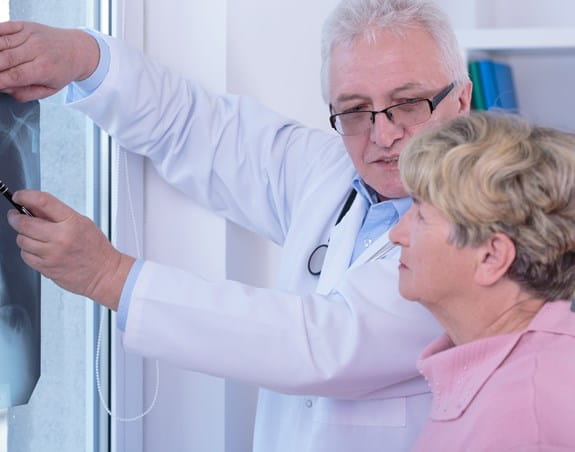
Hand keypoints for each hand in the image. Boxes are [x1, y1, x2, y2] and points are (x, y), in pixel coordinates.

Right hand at [0, 21, 99, 101]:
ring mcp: (30, 35)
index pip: (15, 76)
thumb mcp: (50, 90)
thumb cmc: (61, 71)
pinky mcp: (25, 25)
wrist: (77, 49)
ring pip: (1, 43)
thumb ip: (26, 93)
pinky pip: (3, 27)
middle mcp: (37, 50)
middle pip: (5, 59)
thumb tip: (4, 88)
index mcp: (44, 69)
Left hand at [7, 190, 134, 310]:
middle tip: (15, 216)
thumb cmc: (96, 249)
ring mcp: (52, 254)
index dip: (25, 196)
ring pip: (22, 240)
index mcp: (72, 222)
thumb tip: (33, 206)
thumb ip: (57, 214)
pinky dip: (28, 252)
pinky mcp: (47, 268)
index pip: (42, 202)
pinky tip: (38, 250)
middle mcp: (61, 238)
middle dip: (15, 218)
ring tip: (34, 237)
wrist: (104, 273)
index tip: (19, 196)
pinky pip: (25, 256)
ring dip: (23, 236)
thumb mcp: (82, 223)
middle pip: (24, 223)